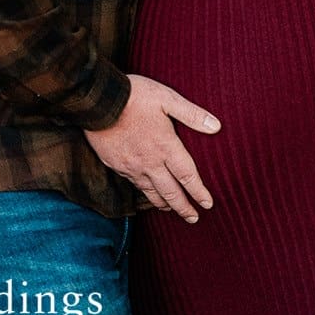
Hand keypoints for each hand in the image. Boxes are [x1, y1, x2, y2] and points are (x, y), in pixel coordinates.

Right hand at [84, 74, 220, 222]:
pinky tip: (147, 193)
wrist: (98, 101)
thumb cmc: (135, 96)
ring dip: (165, 205)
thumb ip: (192, 114)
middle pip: (171, 192)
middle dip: (184, 207)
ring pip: (152, 193)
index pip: (187, 176)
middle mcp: (150, 162)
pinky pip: (134, 185)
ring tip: (172, 211)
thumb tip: (216, 126)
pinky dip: (145, 194)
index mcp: (166, 146)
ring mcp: (132, 166)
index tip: (208, 204)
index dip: (199, 192)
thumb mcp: (167, 98)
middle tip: (193, 218)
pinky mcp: (117, 165)